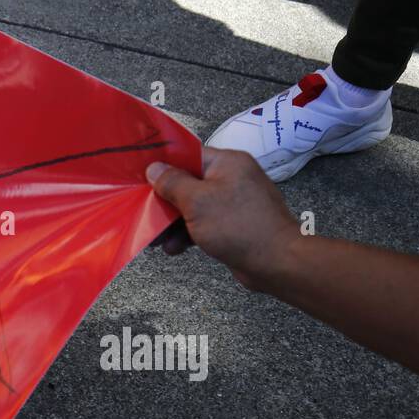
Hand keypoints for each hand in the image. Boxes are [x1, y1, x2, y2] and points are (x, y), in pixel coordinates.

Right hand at [146, 148, 299, 290]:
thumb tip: (154, 168)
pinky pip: (204, 224)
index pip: (189, 155)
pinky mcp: (234, 225)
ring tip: (155, 240)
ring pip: (193, 206)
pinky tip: (173, 248)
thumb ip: (172, 183)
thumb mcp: (197, 201)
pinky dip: (188, 234)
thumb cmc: (238, 226)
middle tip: (145, 212)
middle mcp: (232, 178)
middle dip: (165, 201)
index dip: (164, 166)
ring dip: (173, 222)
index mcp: (228, 163)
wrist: (276, 263)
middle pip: (188, 183)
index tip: (141, 177)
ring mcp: (234, 203)